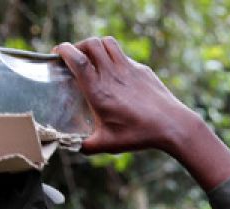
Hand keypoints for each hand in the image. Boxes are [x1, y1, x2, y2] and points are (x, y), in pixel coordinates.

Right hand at [54, 37, 193, 154]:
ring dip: (96, 46)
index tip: (57, 53)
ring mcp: (128, 69)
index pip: (77, 59)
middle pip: (91, 43)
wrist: (172, 125)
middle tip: (74, 57)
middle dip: (78, 45)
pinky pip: (123, 55)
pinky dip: (114, 57)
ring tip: (92, 58)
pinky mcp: (142, 70)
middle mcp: (112, 75)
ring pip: (108, 42)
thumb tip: (75, 146)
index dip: (63, 50)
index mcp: (99, 90)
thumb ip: (87, 145)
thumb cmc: (139, 134)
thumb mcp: (108, 144)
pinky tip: (115, 72)